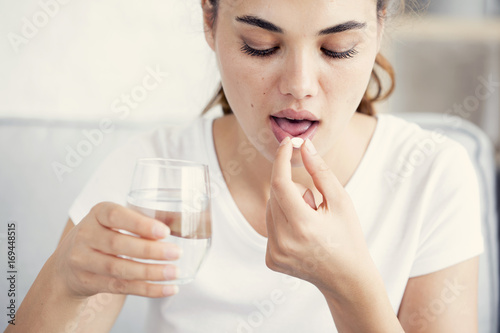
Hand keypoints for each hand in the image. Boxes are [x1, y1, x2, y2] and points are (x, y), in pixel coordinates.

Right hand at [52, 202, 180, 297]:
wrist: (67, 263)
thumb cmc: (104, 234)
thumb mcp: (115, 221)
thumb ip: (141, 220)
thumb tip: (179, 223)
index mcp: (97, 213)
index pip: (116, 216)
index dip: (140, 224)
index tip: (165, 231)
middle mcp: (86, 235)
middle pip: (118, 244)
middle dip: (150, 250)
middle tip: (176, 252)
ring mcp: (83, 260)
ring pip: (119, 269)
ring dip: (151, 272)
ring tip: (174, 272)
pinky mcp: (89, 282)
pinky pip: (121, 287)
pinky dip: (147, 289)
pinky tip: (167, 288)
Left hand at [265, 137, 373, 294]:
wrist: (347, 279)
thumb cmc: (348, 236)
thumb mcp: (341, 201)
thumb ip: (321, 172)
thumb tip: (304, 146)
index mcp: (303, 226)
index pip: (280, 183)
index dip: (281, 159)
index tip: (287, 143)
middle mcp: (284, 242)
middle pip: (275, 195)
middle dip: (292, 190)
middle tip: (315, 206)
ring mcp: (275, 253)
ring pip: (270, 209)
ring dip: (287, 206)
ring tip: (310, 223)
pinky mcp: (270, 259)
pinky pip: (269, 226)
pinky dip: (283, 222)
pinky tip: (302, 236)